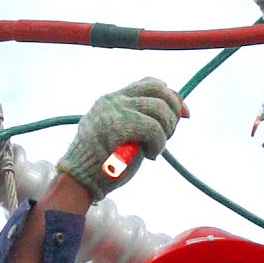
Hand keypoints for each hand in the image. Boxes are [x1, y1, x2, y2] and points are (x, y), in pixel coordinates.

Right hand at [60, 77, 186, 195]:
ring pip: (160, 110)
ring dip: (166, 132)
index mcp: (113, 98)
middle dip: (173, 111)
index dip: (172, 96)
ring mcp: (115, 111)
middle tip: (168, 134)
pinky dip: (159, 144)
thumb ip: (144, 118)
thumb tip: (182, 111)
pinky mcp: (119, 126)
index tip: (183, 114)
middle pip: (159, 91)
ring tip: (155, 148)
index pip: (150, 83)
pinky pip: (154, 128)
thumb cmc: (104, 160)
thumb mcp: (123, 131)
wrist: (80, 178)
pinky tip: (150, 154)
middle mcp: (114, 100)